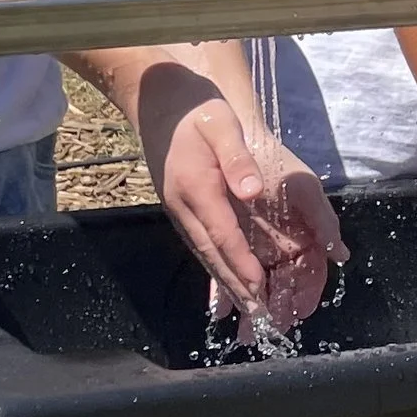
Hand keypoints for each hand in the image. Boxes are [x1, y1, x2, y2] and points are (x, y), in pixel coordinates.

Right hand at [129, 54, 344, 331]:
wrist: (157, 99)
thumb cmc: (195, 108)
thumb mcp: (221, 123)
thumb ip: (237, 158)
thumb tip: (251, 192)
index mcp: (197, 186)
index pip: (223, 233)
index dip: (241, 264)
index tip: (260, 289)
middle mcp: (184, 205)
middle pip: (212, 253)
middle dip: (236, 286)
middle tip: (257, 317)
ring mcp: (179, 208)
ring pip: (205, 252)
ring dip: (226, 281)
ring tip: (248, 309)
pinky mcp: (180, 205)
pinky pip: (199, 243)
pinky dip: (215, 265)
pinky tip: (226, 282)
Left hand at [213, 146, 346, 343]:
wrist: (225, 131)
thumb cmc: (269, 156)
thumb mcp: (301, 182)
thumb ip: (321, 216)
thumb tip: (340, 252)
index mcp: (305, 229)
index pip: (312, 269)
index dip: (308, 293)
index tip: (299, 313)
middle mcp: (284, 239)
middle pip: (285, 283)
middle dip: (279, 309)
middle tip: (265, 332)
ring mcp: (259, 242)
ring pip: (260, 282)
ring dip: (253, 307)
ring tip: (244, 333)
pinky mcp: (234, 240)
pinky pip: (231, 271)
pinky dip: (225, 291)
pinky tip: (218, 311)